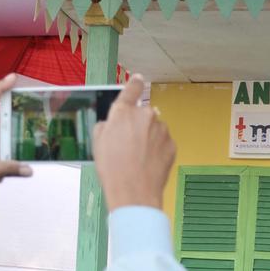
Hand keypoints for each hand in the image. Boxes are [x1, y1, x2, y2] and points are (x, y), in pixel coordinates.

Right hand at [93, 75, 175, 209]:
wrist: (134, 191)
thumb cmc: (113, 168)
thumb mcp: (98, 142)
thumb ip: (107, 125)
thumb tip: (113, 124)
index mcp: (124, 112)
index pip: (132, 89)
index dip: (135, 83)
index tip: (139, 79)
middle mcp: (145, 115)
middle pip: (142, 115)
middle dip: (137, 126)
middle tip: (128, 145)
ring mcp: (161, 129)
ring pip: (154, 129)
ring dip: (148, 138)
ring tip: (138, 158)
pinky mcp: (172, 144)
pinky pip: (163, 143)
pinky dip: (157, 150)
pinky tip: (148, 163)